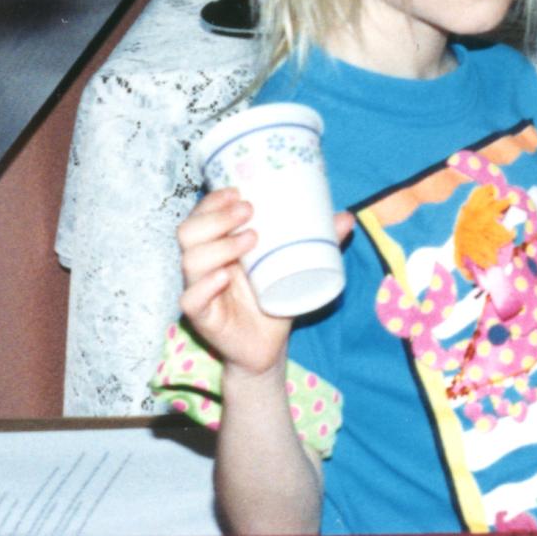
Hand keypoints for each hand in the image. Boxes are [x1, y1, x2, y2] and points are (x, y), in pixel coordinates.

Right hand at [177, 188, 353, 381]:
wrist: (269, 344)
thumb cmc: (276, 296)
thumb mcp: (297, 264)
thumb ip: (320, 241)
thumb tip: (347, 217)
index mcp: (220, 245)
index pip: (201, 215)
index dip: (213, 201)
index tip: (239, 191)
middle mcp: (205, 265)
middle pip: (189, 232)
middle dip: (216, 216)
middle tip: (248, 211)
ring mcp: (201, 290)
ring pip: (191, 261)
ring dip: (219, 244)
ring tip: (251, 239)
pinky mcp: (203, 318)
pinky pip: (190, 300)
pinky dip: (203, 286)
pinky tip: (222, 276)